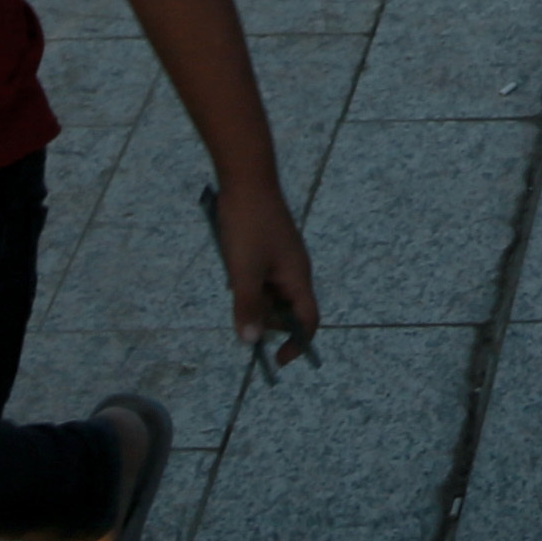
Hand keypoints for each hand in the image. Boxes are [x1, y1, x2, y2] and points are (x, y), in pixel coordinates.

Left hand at [214, 173, 319, 356]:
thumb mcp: (245, 271)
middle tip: (242, 314)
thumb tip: (250, 342)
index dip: (297, 344)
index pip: (308, 320)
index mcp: (297, 278)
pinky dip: (249, 282)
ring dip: (254, 298)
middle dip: (266, 319)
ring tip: (235, 283)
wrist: (246, 179)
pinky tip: (232, 270)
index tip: (277, 360)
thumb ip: (248, 307)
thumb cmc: (248, 225)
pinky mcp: (268, 249)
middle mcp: (294, 270)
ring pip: (270, 294)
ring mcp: (282, 259)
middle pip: (286, 310)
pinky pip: (261, 277)